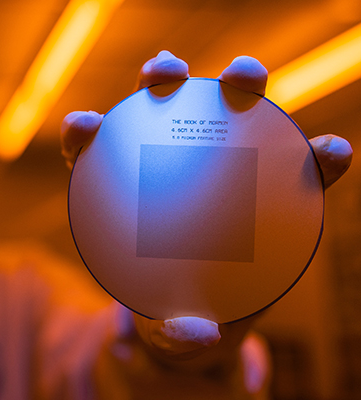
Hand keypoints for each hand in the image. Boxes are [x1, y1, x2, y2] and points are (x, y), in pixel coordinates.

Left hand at [60, 51, 352, 359]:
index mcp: (130, 195)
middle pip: (159, 109)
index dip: (84, 132)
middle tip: (167, 72)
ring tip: (246, 79)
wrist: (211, 321)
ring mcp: (220, 171)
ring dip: (236, 83)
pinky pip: (292, 161)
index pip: (98, 153)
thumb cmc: (177, 314)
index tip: (85, 127)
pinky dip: (313, 155)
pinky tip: (328, 154)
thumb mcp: (168, 332)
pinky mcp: (267, 184)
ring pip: (226, 112)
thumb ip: (173, 335)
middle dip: (159, 78)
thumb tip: (196, 334)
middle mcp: (171, 169)